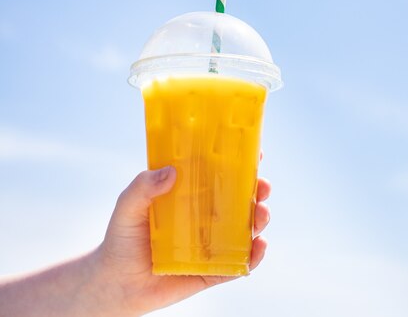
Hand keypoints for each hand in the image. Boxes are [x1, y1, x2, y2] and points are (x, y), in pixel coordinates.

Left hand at [97, 166, 271, 315]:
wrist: (115, 284)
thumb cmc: (121, 239)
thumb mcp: (128, 206)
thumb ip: (143, 187)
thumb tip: (171, 172)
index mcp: (188, 194)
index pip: (217, 174)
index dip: (238, 162)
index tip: (255, 152)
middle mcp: (204, 217)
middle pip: (238, 199)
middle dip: (256, 190)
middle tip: (262, 186)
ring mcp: (210, 244)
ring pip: (244, 229)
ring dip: (259, 219)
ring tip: (261, 214)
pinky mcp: (211, 271)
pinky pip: (238, 264)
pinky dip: (253, 256)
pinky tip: (259, 246)